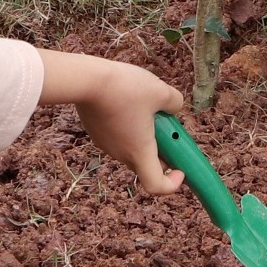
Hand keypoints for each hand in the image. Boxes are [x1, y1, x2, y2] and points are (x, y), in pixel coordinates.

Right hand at [36, 49, 185, 194]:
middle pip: (145, 163)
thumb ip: (174, 103)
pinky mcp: (95, 131)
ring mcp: (105, 143)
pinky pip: (118, 135)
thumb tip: (173, 108)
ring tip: (146, 107)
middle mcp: (121, 153)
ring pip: (131, 147)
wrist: (87, 80)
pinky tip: (128, 101)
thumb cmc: (126, 89)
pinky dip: (128, 126)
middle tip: (167, 127)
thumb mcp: (161, 92)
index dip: (171, 184)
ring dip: (143, 135)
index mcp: (139, 152)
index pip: (155, 185)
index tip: (180, 168)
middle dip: (161, 151)